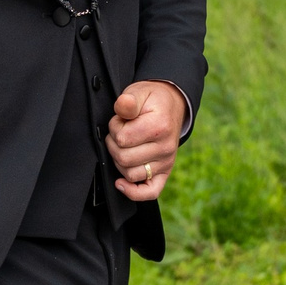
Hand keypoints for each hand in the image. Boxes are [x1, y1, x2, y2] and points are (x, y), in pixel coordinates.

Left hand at [105, 81, 185, 201]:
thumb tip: (123, 105)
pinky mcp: (165, 172)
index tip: (119, 120)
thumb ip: (128, 100)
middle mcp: (165, 148)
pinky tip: (121, 183)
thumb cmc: (151, 101)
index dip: (114, 129)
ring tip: (124, 146)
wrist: (171, 105)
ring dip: (119, 161)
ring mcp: (166, 162)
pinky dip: (133, 192)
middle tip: (119, 132)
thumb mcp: (139, 92)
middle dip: (114, 144)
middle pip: (124, 158)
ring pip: (130, 174)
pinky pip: (150, 192)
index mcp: (159, 127)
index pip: (122, 139)